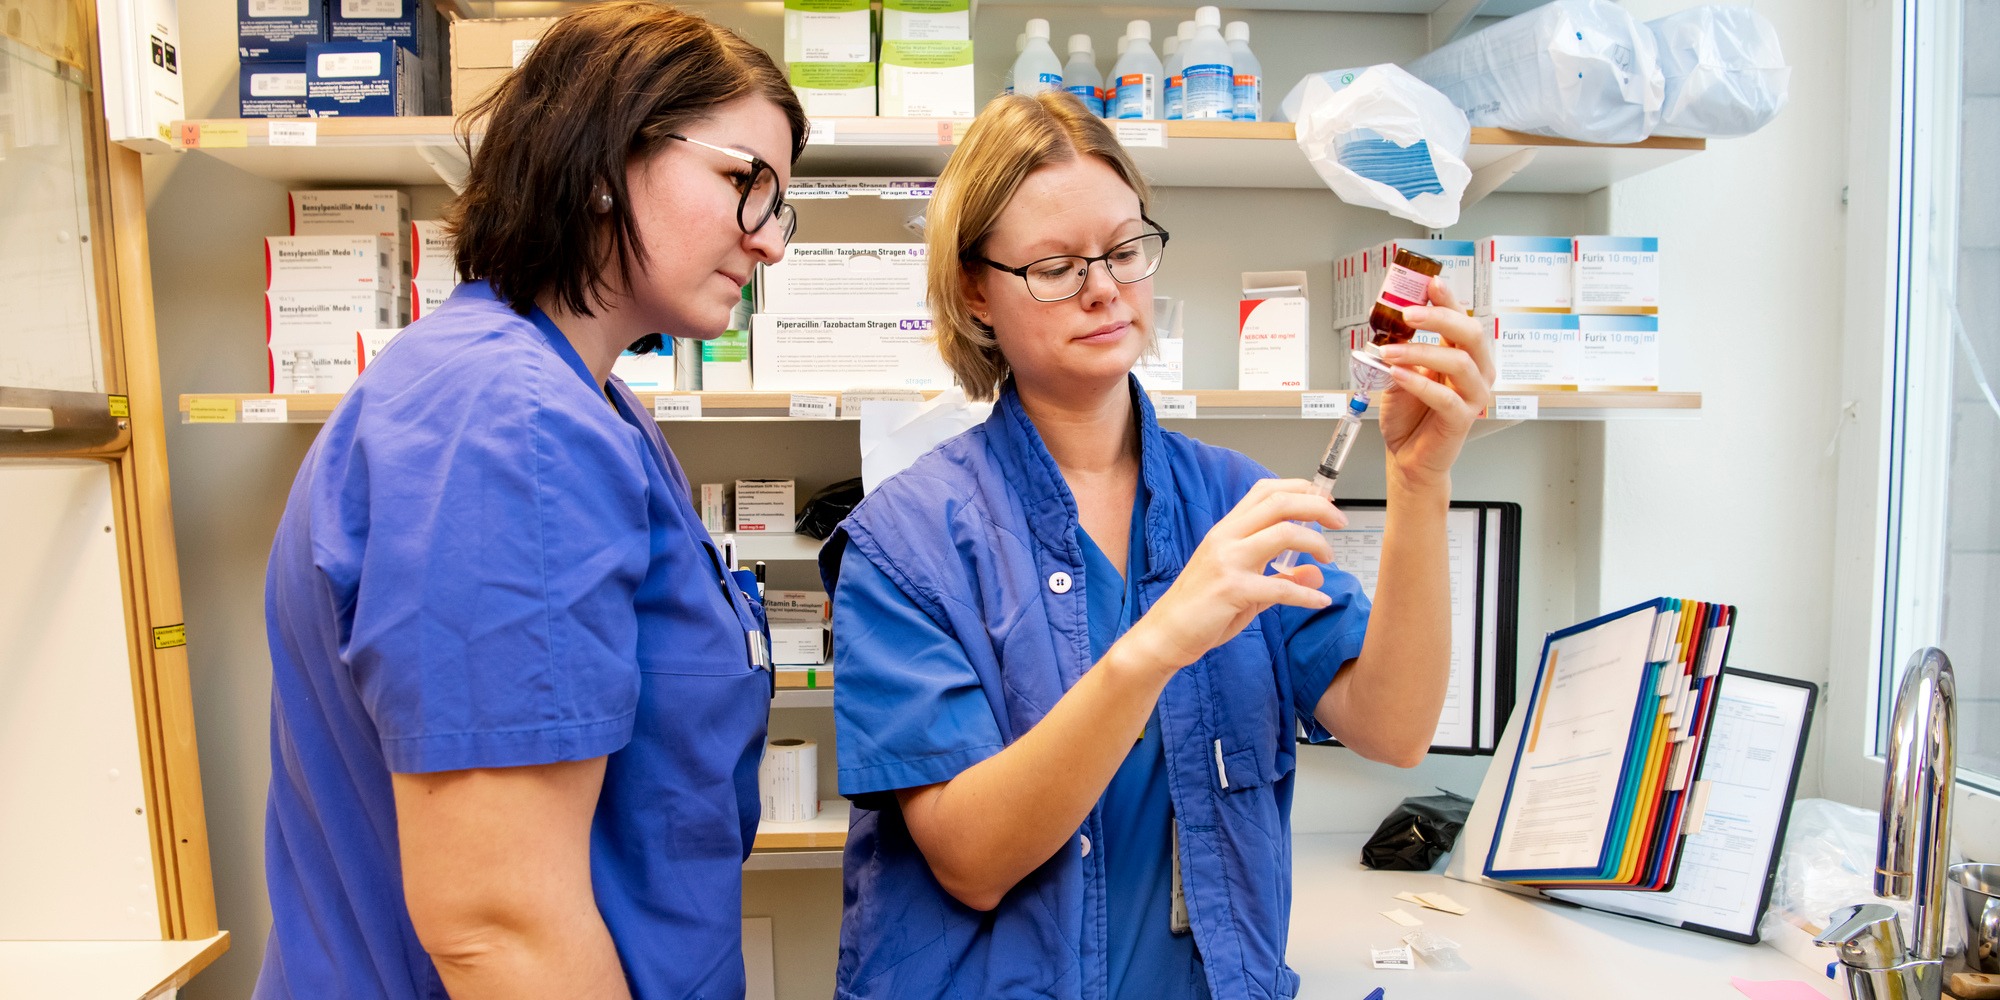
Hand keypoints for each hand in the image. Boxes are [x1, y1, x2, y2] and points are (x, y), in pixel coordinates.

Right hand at [1117, 479, 1345, 672]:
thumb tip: (1315, 574)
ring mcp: (1227, 562)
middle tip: (1338, 521)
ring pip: (1283, 533)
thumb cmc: (1201, 609)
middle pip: (1279, 503)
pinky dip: (1306, 594)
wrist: (1166, 634)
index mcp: (1227, 530)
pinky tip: (1319, 601)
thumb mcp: (1246, 586)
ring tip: (1329, 558)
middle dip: (1316, 507)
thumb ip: (1280, 576)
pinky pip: (1280, 585)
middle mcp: (1226, 538)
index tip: (1324, 502)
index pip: (1265, 492)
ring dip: (1316, 543)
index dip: (1299, 489)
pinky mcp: (1231, 589)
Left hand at [1375, 278, 1494, 491]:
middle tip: (1409, 312)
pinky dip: (1419, 383)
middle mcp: (1475, 371)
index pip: (1460, 318)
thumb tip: (1386, 322)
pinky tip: (1398, 376)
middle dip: (1439, 317)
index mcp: (1462, 355)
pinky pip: (1445, 396)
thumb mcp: (1399, 372)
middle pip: (1470, 333)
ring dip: (1420, 351)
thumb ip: (1399, 348)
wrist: (1407, 454)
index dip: (1447, 298)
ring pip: (1458, 361)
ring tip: (1391, 352)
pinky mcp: (1462, 418)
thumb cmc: (1408, 414)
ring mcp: (1473, 395)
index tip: (1429, 282)